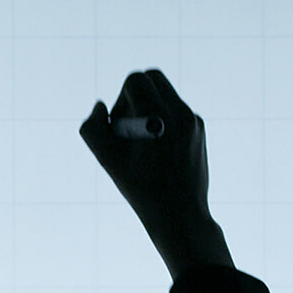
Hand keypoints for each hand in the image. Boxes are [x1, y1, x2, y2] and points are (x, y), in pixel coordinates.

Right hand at [80, 69, 231, 278]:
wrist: (181, 215)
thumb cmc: (141, 190)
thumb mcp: (107, 161)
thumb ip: (92, 129)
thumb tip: (100, 106)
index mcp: (158, 116)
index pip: (135, 80)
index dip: (121, 100)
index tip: (120, 126)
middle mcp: (180, 112)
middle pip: (153, 77)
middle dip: (135, 95)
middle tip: (130, 127)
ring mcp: (193, 120)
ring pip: (165, 93)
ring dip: (148, 107)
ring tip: (143, 141)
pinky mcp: (199, 129)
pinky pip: (176, 109)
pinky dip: (162, 120)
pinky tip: (158, 150)